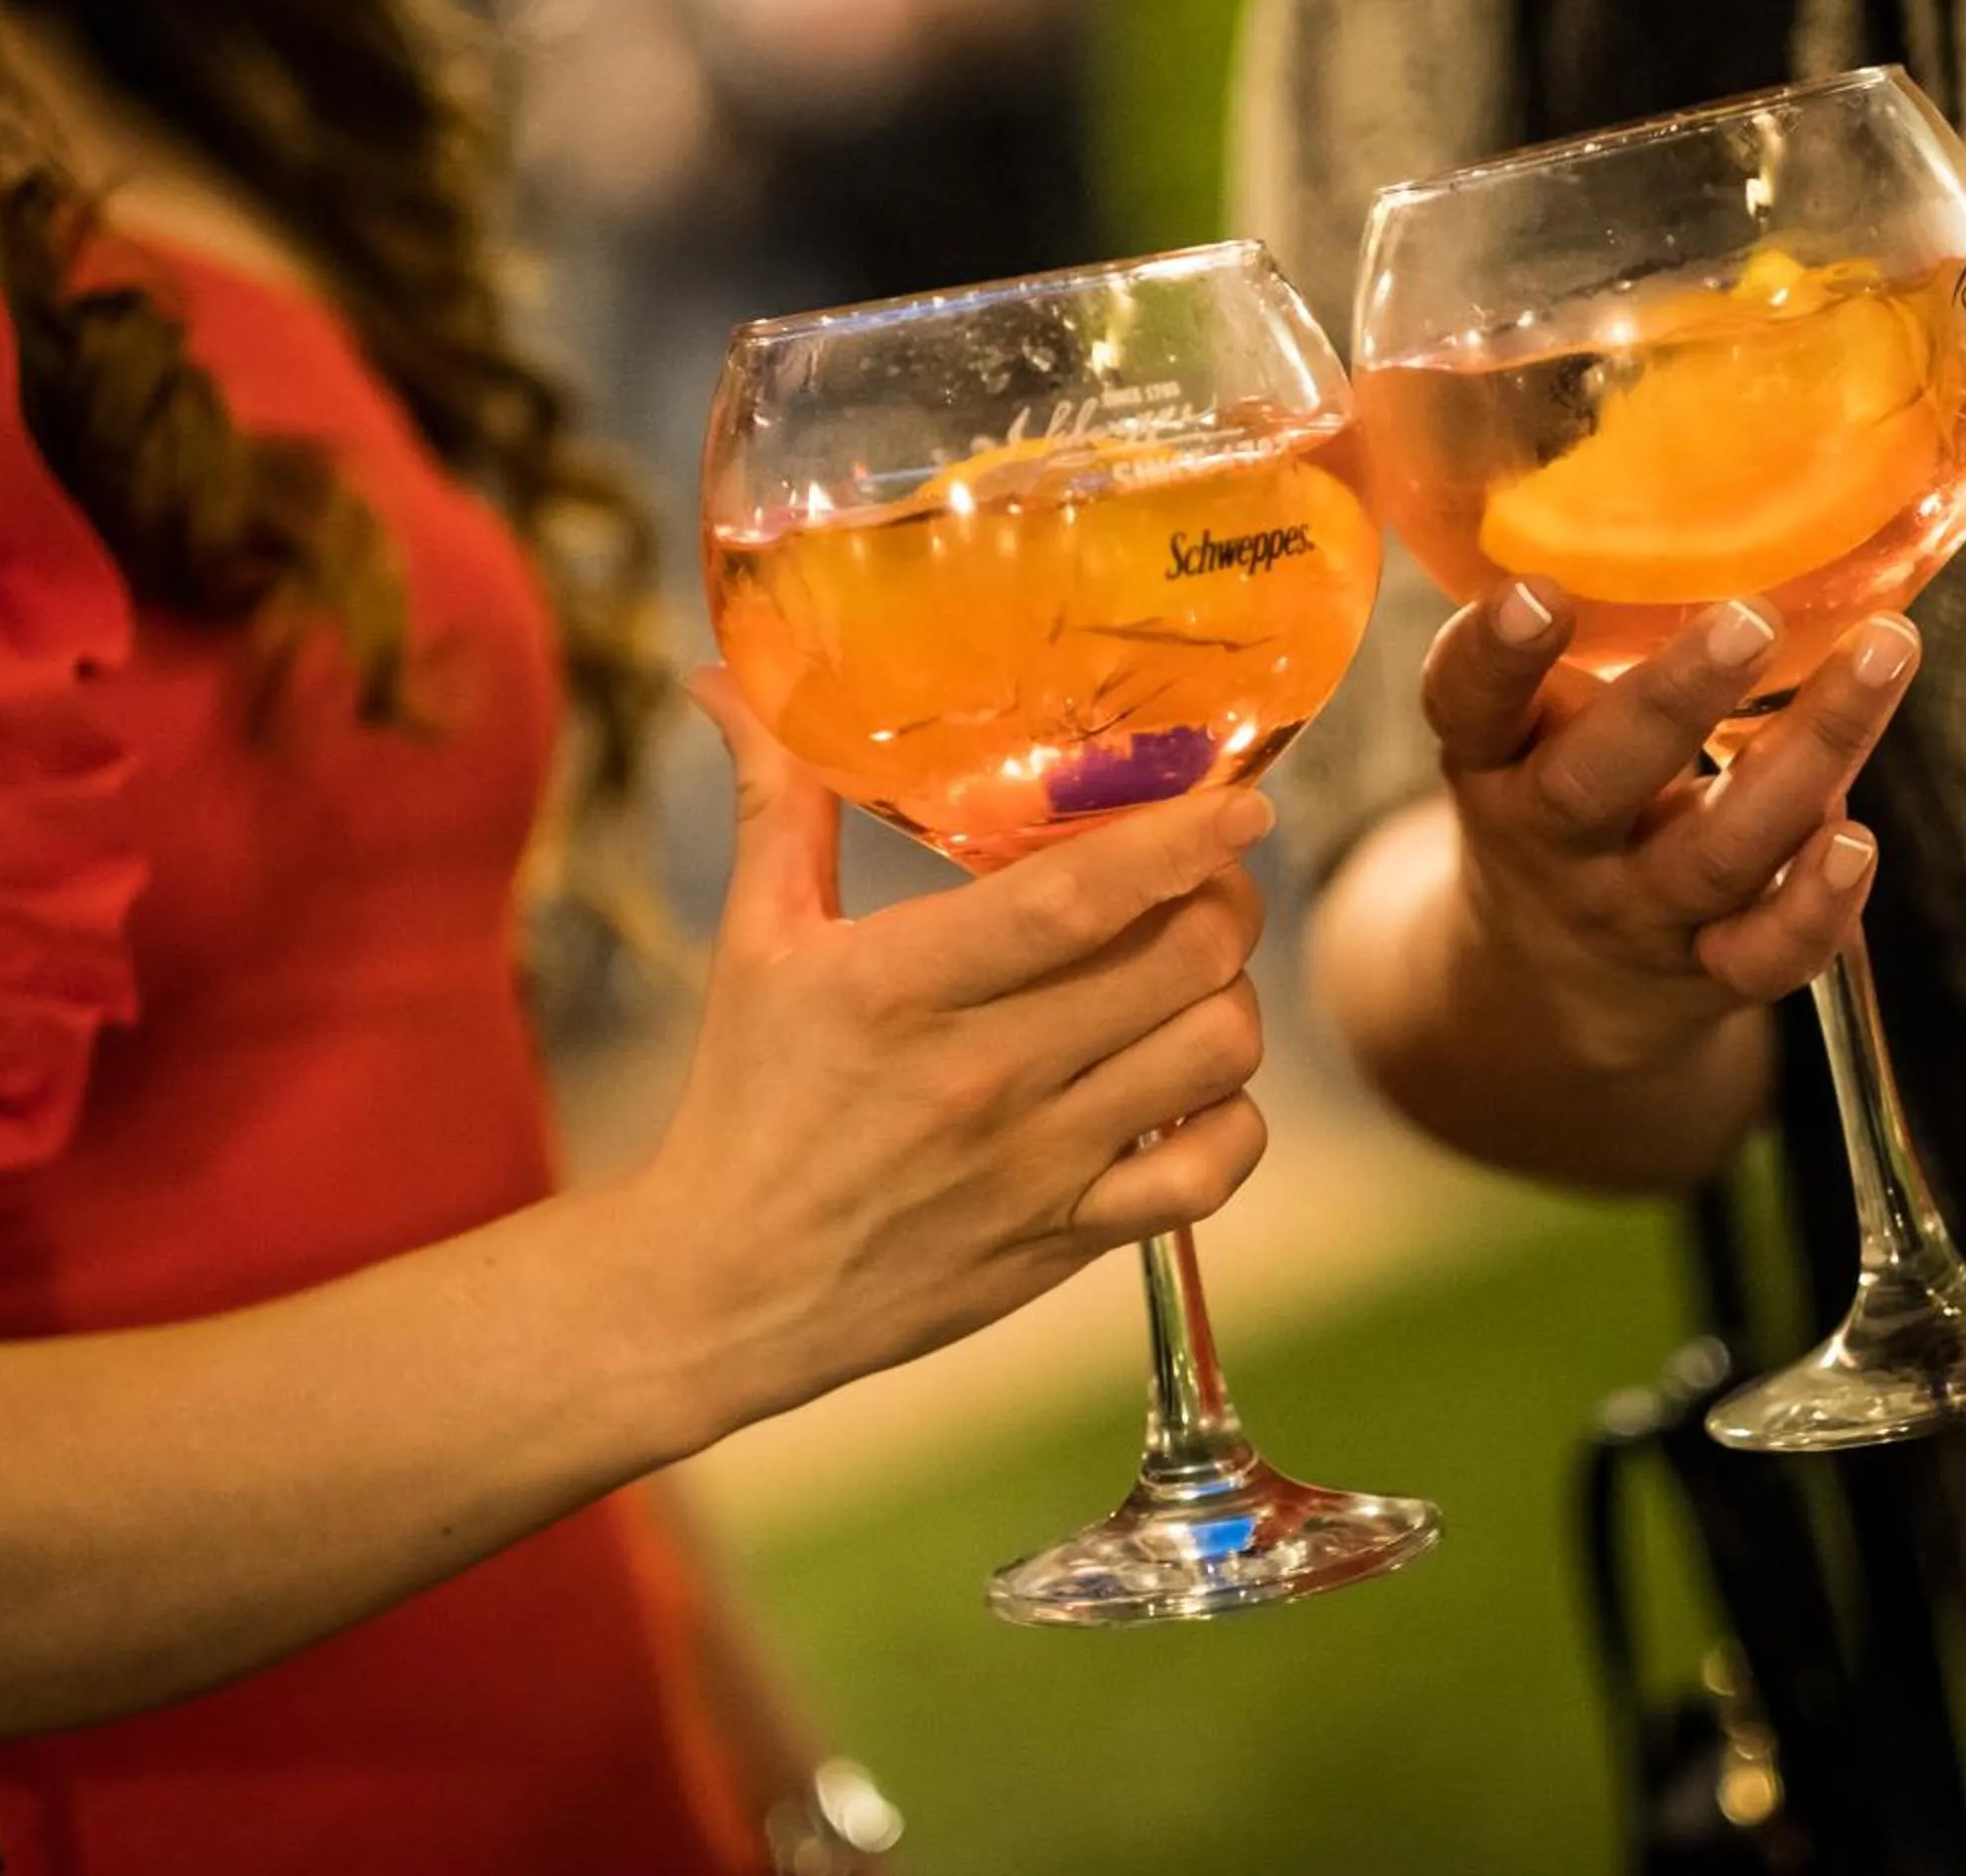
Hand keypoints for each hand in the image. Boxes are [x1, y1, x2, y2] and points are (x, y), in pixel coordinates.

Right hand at [636, 673, 1272, 1423]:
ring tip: (1190, 976)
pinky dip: (1230, 1120)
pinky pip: (1210, 1173)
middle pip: (1183, 963)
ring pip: (1215, 1055)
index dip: (1178, 842)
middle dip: (1221, 902)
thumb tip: (728, 678)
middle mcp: (984, 1074)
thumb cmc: (746, 1101)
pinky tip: (1187, 1087)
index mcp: (901, 985)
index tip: (1240, 803)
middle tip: (1206, 880)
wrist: (725, 1288)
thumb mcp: (753, 943)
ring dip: (1228, 999)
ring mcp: (1038, 1163)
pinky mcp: (1068, 1238)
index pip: (1074, 900)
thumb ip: (777, 804)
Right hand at [1421, 581, 1920, 1075]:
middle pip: (1593, 783)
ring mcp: (1630, 911)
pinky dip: (1814, 907)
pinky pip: (1762, 956)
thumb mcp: (1522, 722)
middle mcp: (1551, 838)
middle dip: (1673, 700)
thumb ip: (1577, 628)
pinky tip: (1859, 841)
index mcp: (1492, 759)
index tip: (1536, 593)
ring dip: (1802, 761)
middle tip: (1749, 617)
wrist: (1549, 981)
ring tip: (1882, 656)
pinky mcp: (1705, 970)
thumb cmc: (1559, 792)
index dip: (1494, 655)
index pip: (1467, 706)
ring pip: (1709, 855)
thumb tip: (1701, 455)